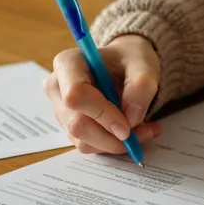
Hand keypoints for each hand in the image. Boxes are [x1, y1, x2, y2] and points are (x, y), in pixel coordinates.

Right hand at [44, 35, 161, 154]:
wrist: (126, 65)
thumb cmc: (130, 59)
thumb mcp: (144, 64)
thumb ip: (141, 86)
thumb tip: (131, 118)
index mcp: (68, 63)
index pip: (75, 95)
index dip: (101, 114)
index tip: (128, 126)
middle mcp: (58, 88)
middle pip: (77, 124)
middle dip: (112, 135)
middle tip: (145, 131)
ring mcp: (62, 110)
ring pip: (83, 141)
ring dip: (116, 142)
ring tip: (145, 129)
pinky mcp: (70, 127)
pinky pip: (90, 145)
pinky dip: (114, 144)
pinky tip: (134, 132)